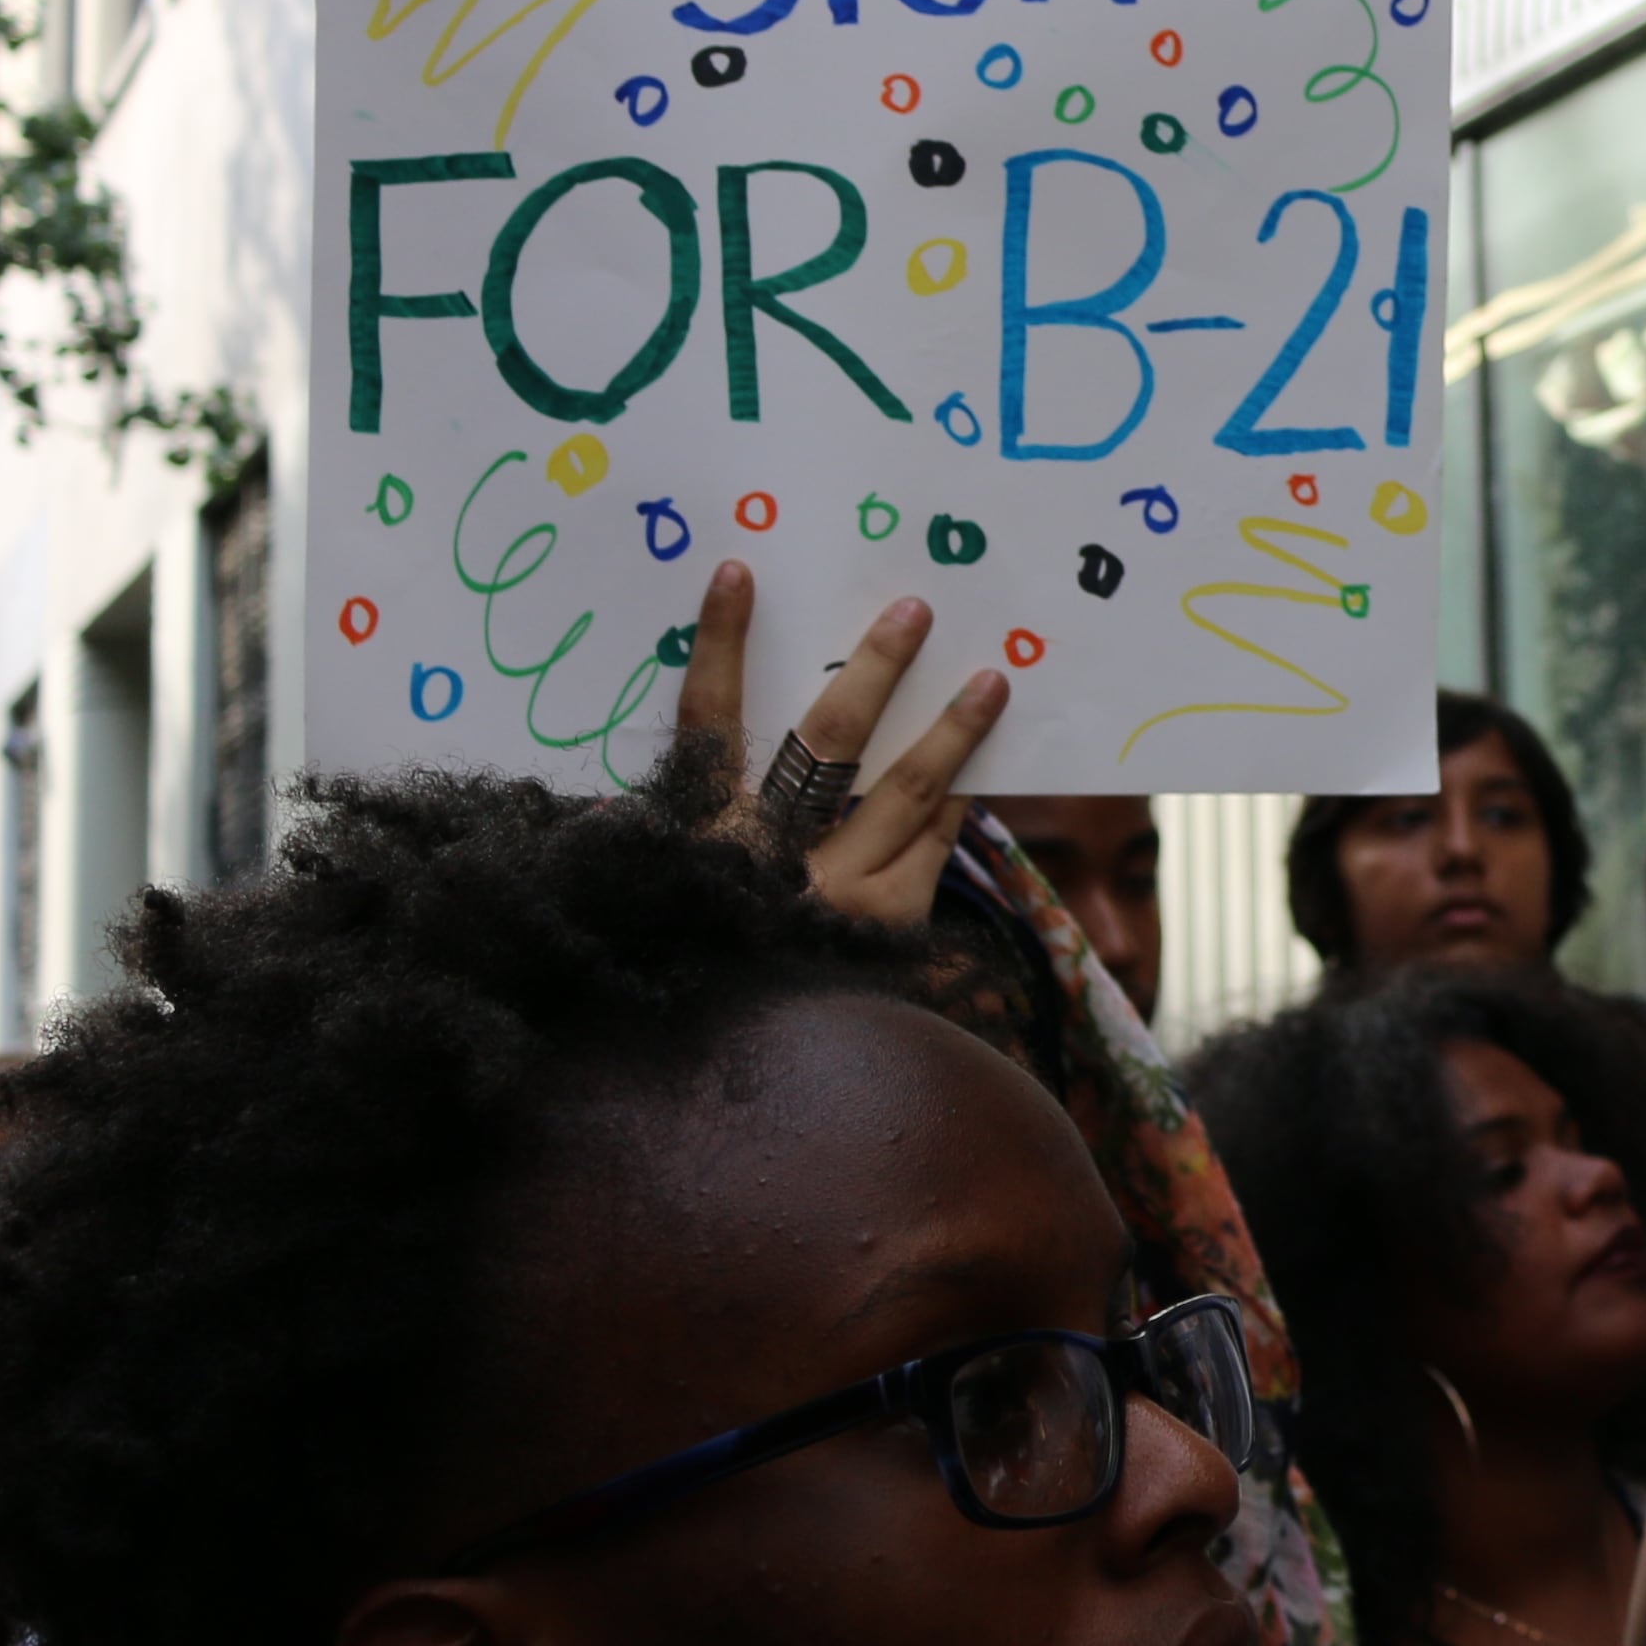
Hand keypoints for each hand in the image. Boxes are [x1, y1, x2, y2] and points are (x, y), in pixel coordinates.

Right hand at [666, 562, 1008, 927]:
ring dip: (952, 730)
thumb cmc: (679, 952)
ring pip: (907, 792)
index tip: (739, 571)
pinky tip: (982, 770)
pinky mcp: (886, 929)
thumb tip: (653, 770)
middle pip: (828, 741)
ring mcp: (838, 893)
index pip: (706, 719)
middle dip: (874, 670)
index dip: (723, 643)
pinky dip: (956, 805)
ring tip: (996, 678)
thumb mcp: (648, 884)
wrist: (723, 1074)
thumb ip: (661, 824)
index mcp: (699, 835)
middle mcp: (771, 858)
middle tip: (916, 611)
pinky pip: (934, 848)